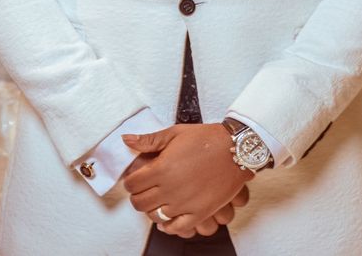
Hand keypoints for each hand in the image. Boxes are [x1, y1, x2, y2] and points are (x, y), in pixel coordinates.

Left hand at [123, 124, 252, 235]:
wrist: (234, 149)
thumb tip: (127, 140)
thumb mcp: (174, 133)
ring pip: (156, 216)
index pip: (132, 184)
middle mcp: (170, 189)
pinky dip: (168, 227)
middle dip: (137, 196)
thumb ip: (148, 140)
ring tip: (155, 201)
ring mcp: (184, 203)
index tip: (133, 179)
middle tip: (141, 190)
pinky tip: (166, 220)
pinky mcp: (199, 213)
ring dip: (151, 210)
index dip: (130, 181)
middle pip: (140, 202)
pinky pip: (177, 228)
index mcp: (161, 168)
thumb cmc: (206, 139)